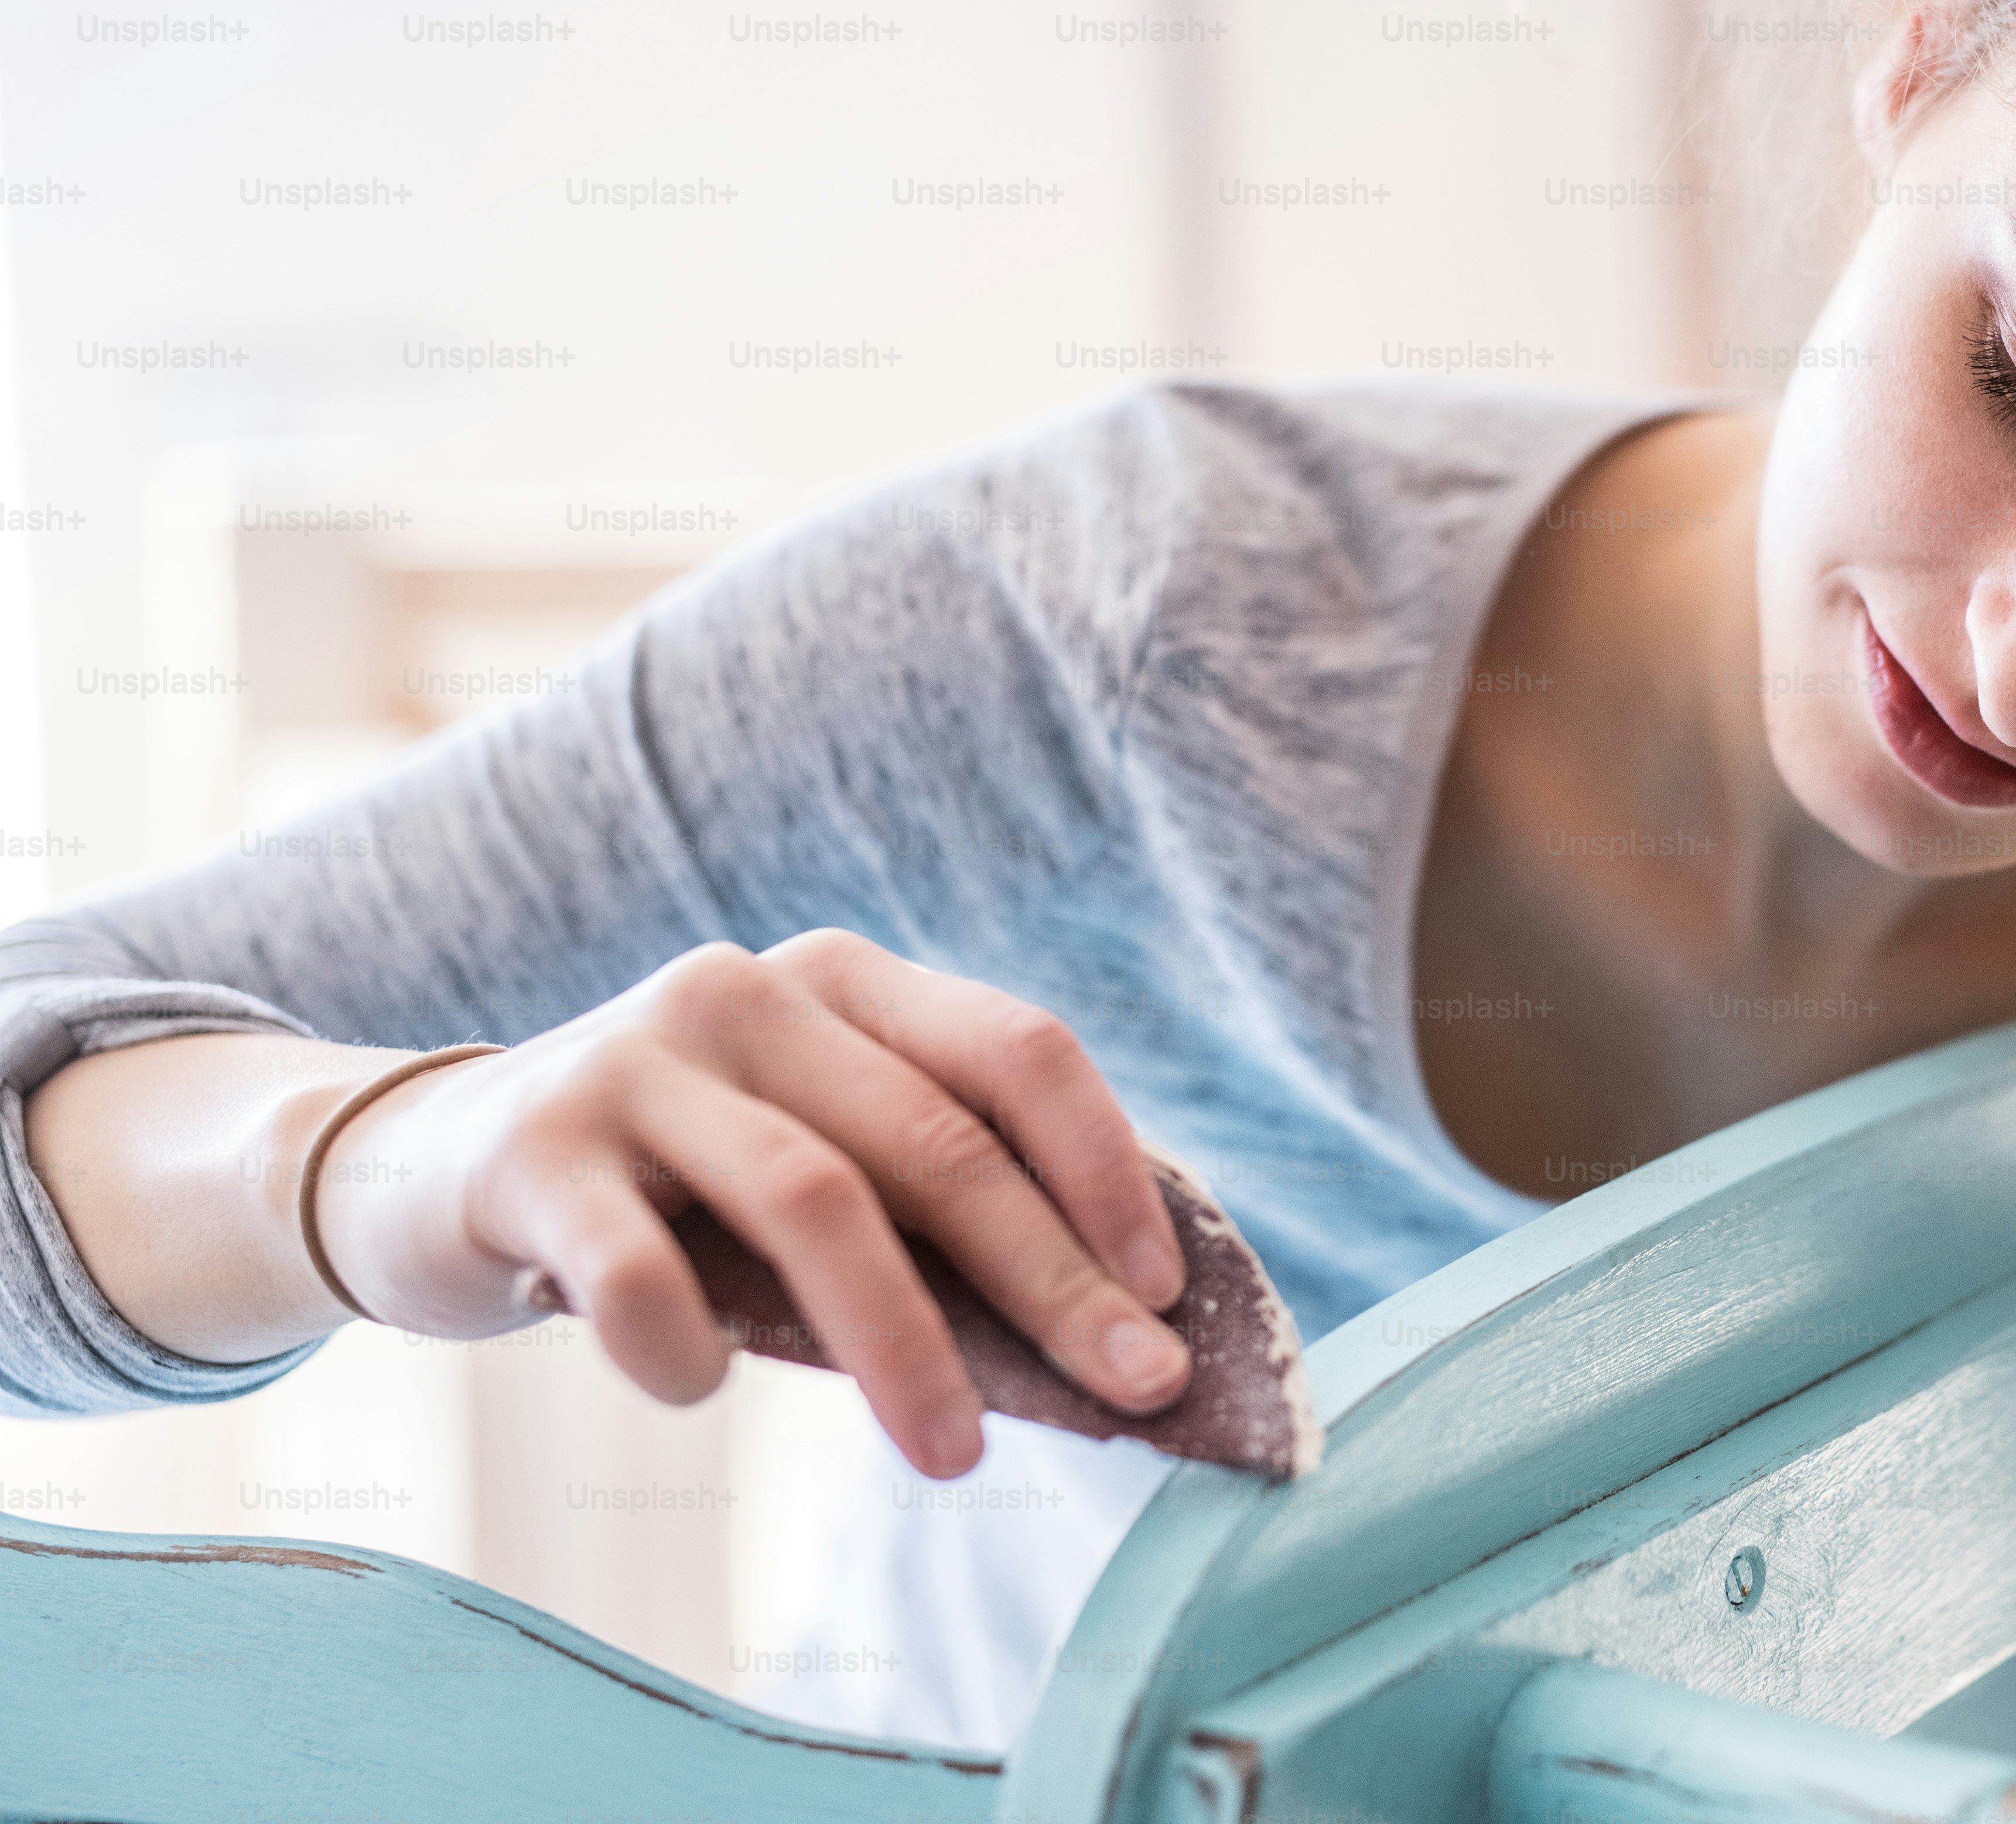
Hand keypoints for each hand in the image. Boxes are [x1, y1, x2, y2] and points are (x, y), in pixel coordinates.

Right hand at [313, 929, 1190, 1477]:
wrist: (423, 1163)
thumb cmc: (673, 1182)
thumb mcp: (808, 1145)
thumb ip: (923, 1197)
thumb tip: (1107, 1330)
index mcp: (845, 982)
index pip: (1017, 1052)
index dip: (1108, 1171)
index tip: (1169, 1298)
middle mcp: (748, 993)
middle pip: (936, 1143)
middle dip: (1049, 1279)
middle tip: (1135, 1393)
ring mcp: (635, 1061)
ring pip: (814, 1201)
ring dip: (903, 1343)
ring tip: (953, 1455)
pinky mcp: (532, 1150)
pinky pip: (637, 1265)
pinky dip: (687, 1347)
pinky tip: (703, 1391)